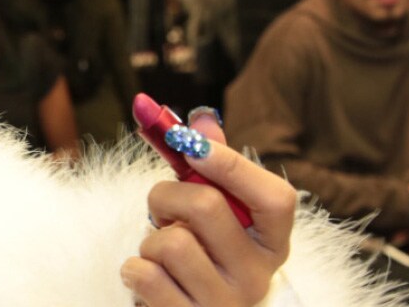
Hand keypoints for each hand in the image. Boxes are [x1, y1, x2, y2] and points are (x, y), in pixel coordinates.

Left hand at [121, 114, 295, 305]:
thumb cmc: (201, 258)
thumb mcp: (215, 217)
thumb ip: (211, 167)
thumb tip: (200, 118)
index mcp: (273, 244)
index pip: (274, 198)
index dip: (232, 164)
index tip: (190, 145)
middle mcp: (256, 276)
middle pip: (207, 206)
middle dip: (166, 196)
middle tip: (161, 209)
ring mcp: (224, 303)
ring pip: (171, 243)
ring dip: (150, 239)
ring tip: (159, 252)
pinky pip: (145, 275)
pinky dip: (134, 268)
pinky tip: (148, 276)